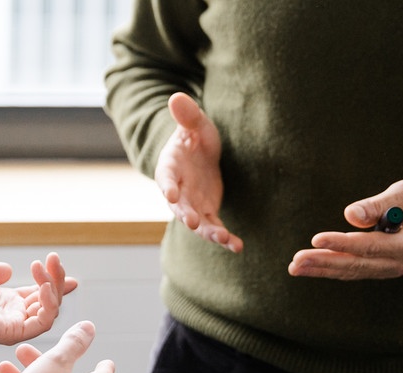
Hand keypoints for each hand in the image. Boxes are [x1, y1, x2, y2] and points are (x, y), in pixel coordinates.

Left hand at [0, 252, 77, 343]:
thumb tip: (8, 270)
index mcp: (6, 304)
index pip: (39, 295)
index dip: (54, 281)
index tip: (62, 267)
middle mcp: (13, 316)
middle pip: (48, 302)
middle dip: (56, 279)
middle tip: (54, 259)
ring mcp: (13, 326)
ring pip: (49, 313)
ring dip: (54, 288)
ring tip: (46, 268)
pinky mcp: (11, 333)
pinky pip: (42, 323)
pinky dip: (48, 305)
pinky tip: (44, 286)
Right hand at [155, 92, 242, 252]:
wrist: (200, 153)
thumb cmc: (194, 136)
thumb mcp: (194, 124)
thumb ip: (187, 116)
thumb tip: (176, 97)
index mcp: (170, 168)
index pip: (165, 178)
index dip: (166, 186)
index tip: (169, 194)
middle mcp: (177, 191)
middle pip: (179, 206)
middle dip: (186, 214)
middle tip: (192, 222)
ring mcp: (192, 204)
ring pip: (198, 222)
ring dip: (209, 232)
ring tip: (224, 239)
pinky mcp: (207, 212)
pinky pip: (214, 227)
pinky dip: (224, 238)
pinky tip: (237, 246)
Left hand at [288, 179, 402, 279]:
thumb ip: (380, 204)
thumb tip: (350, 215)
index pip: (370, 246)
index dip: (342, 243)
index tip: (317, 239)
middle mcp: (401, 263)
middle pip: (356, 264)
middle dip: (324, 263)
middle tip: (296, 262)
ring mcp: (392, 269)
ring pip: (353, 271)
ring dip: (323, 269)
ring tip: (296, 267)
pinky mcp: (383, 267)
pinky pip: (356, 270)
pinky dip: (333, 269)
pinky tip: (312, 267)